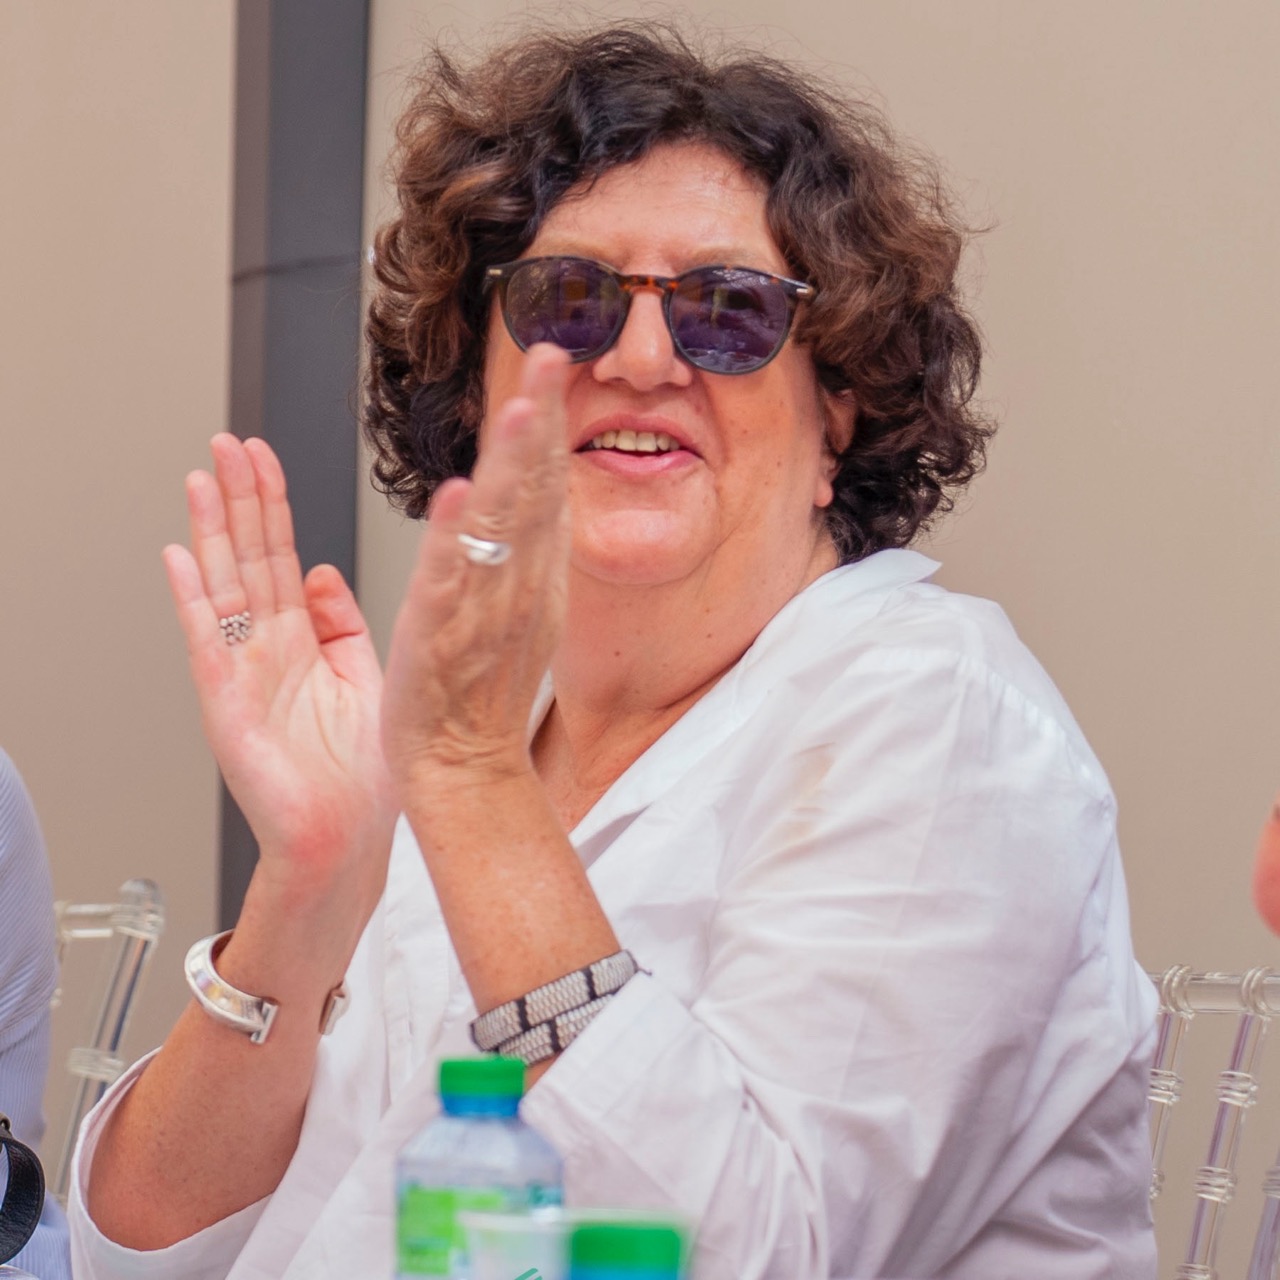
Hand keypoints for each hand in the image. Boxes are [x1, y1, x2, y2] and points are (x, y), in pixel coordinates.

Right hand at [163, 435, 394, 932]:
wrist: (348, 837)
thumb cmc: (362, 773)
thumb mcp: (365, 676)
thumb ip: (343, 623)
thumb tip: (322, 571)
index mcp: (304, 642)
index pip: (282, 557)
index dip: (273, 506)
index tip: (263, 458)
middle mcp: (269, 650)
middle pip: (248, 558)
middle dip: (238, 499)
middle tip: (226, 444)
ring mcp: (243, 673)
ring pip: (224, 585)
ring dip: (212, 531)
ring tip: (201, 478)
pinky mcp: (227, 703)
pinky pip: (207, 641)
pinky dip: (193, 599)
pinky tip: (181, 557)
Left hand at [381, 345, 570, 791]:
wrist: (466, 763)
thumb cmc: (486, 690)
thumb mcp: (522, 607)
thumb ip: (530, 549)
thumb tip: (540, 493)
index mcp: (531, 574)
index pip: (546, 485)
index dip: (550, 422)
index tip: (553, 361)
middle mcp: (518, 585)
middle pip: (536, 493)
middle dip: (543, 421)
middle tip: (552, 354)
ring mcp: (485, 610)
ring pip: (503, 529)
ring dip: (514, 467)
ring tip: (522, 410)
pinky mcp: (445, 638)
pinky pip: (453, 584)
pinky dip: (456, 542)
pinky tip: (458, 498)